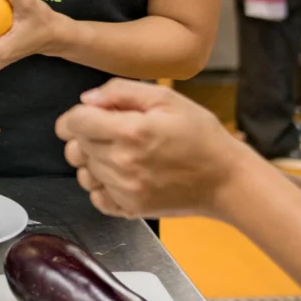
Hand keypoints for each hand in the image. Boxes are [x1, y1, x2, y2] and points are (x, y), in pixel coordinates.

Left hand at [57, 78, 259, 219]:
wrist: (225, 179)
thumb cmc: (201, 136)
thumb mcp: (167, 99)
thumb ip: (122, 92)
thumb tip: (88, 99)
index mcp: (130, 132)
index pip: (75, 123)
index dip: (74, 116)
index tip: (85, 115)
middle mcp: (122, 163)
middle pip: (77, 147)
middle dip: (86, 135)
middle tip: (110, 131)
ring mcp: (125, 190)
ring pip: (84, 172)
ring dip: (92, 160)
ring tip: (117, 152)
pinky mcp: (130, 208)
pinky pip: (96, 198)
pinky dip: (101, 186)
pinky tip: (120, 175)